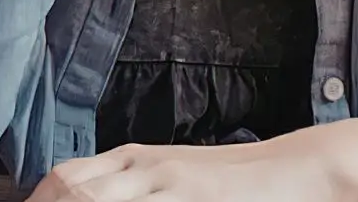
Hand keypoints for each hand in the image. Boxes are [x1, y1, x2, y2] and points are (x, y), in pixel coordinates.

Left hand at [28, 141, 340, 201]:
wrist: (294, 170)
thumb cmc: (234, 183)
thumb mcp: (177, 179)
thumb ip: (138, 189)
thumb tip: (92, 198)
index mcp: (134, 158)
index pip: (64, 179)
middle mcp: (142, 166)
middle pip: (69, 189)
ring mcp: (166, 183)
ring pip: (93, 199)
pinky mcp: (189, 197)